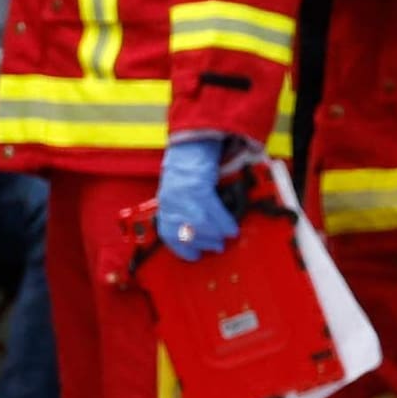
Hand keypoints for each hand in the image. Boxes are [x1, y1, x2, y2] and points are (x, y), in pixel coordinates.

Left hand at [154, 135, 244, 261]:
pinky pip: (212, 209)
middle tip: (216, 246)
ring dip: (214, 234)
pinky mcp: (198, 184)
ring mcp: (183, 192)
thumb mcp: (177, 190)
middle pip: (183, 232)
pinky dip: (223, 221)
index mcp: (165, 202)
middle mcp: (171, 199)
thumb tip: (196, 230)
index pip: (167, 232)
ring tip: (226, 237)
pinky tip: (231, 228)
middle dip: (202, 243)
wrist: (192, 141)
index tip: (194, 256)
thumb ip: (182, 208)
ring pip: (199, 224)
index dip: (180, 248)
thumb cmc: (186, 167)